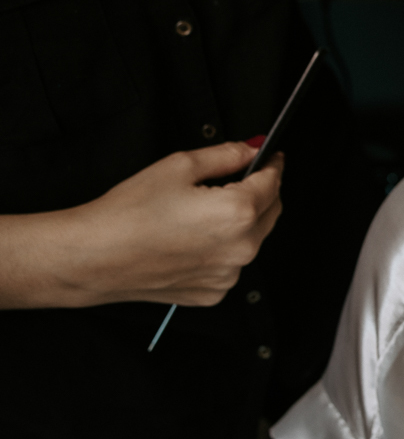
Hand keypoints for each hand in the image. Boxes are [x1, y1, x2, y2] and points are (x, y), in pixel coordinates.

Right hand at [63, 142, 283, 306]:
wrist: (92, 257)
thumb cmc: (128, 213)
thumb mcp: (180, 166)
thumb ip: (225, 155)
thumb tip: (250, 150)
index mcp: (238, 214)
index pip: (273, 182)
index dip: (273, 164)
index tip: (272, 156)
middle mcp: (240, 249)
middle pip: (271, 211)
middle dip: (263, 191)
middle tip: (244, 177)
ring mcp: (227, 275)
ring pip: (253, 239)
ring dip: (244, 222)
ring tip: (208, 210)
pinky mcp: (211, 293)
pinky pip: (231, 264)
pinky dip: (224, 248)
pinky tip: (195, 238)